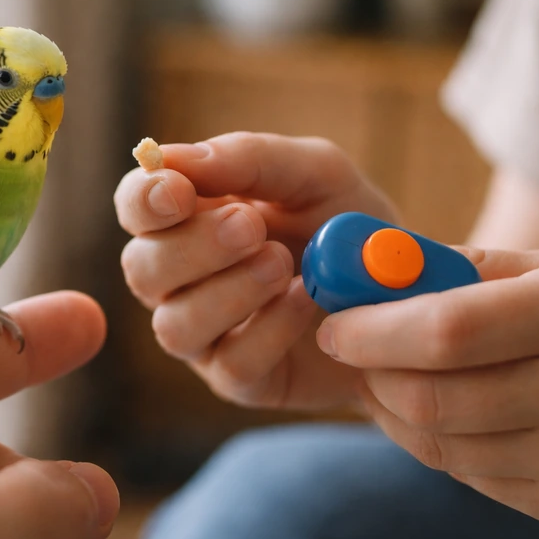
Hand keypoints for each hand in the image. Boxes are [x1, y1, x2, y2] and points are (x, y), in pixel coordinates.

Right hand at [115, 131, 396, 409]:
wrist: (403, 290)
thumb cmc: (344, 224)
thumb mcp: (314, 173)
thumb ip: (249, 159)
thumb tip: (173, 158)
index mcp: (187, 219)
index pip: (134, 207)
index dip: (143, 200)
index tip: (178, 191)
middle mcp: (181, 280)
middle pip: (142, 269)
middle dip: (193, 246)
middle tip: (253, 226)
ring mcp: (207, 336)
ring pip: (175, 326)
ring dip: (228, 291)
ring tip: (284, 264)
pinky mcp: (242, 380)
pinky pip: (232, 362)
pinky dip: (270, 328)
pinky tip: (306, 300)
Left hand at [318, 248, 538, 529]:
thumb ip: (475, 270)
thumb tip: (379, 272)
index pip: (448, 330)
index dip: (373, 330)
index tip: (335, 323)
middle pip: (432, 397)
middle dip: (369, 373)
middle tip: (348, 350)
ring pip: (440, 446)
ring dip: (389, 410)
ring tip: (379, 378)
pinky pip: (471, 477)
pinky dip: (431, 443)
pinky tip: (429, 413)